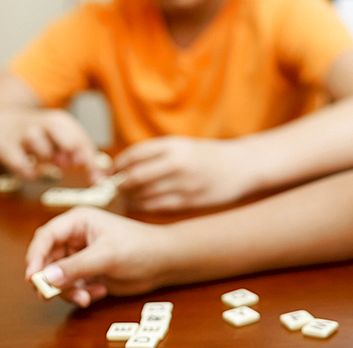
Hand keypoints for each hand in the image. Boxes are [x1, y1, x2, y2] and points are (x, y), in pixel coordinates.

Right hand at [0, 108, 98, 180]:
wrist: (2, 122)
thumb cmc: (41, 136)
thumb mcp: (63, 137)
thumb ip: (83, 155)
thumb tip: (101, 178)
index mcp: (61, 121)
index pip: (81, 140)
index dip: (90, 160)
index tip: (96, 178)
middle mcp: (43, 124)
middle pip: (63, 135)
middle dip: (69, 149)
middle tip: (68, 163)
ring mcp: (24, 134)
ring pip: (43, 150)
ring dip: (48, 159)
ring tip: (47, 161)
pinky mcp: (6, 147)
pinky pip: (20, 163)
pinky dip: (28, 170)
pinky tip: (31, 171)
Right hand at [24, 206, 173, 306]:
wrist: (163, 262)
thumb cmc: (140, 247)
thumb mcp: (107, 255)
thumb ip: (75, 267)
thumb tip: (45, 278)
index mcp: (79, 221)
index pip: (46, 236)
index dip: (35, 256)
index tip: (33, 278)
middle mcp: (75, 237)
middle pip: (46, 260)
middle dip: (50, 279)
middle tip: (51, 296)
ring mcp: (80, 256)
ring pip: (56, 277)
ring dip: (67, 290)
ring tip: (86, 296)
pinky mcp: (86, 272)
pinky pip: (70, 286)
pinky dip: (79, 293)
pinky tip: (97, 293)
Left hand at [114, 136, 251, 211]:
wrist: (242, 166)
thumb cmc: (208, 156)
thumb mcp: (183, 145)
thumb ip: (155, 154)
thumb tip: (121, 167)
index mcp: (174, 144)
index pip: (133, 155)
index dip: (117, 166)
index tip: (111, 172)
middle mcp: (177, 163)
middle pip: (134, 177)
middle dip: (119, 185)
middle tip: (112, 189)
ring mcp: (184, 184)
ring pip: (143, 195)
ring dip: (129, 199)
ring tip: (124, 199)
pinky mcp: (189, 202)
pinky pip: (157, 208)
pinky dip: (143, 208)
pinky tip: (139, 207)